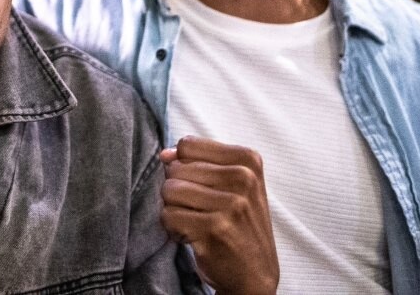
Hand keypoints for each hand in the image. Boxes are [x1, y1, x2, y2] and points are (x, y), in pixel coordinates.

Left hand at [160, 137, 277, 294]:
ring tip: (196, 222)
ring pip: (169, 190)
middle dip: (179, 192)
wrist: (255, 274)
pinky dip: (174, 229)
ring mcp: (230, 203)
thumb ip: (199, 163)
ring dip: (175, 210)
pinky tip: (194, 236)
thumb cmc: (239, 225)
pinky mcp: (214, 228)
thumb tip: (165, 155)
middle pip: (176, 168)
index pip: (187, 145)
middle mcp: (243, 178)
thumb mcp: (233, 186)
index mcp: (248, 160)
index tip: (201, 187)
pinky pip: (168, 215)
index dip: (183, 166)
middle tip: (201, 211)